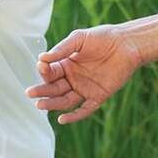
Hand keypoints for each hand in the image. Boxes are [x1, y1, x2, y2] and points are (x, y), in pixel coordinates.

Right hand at [28, 25, 142, 123]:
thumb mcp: (79, 39)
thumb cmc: (102, 37)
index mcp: (66, 65)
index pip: (50, 73)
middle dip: (42, 91)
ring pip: (65, 100)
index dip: (44, 71)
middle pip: (54, 89)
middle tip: (30, 93)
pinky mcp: (98, 96)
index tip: (41, 66)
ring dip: (52, 104)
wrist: (127, 44)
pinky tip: (62, 119)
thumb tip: (42, 58)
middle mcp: (73, 78)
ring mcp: (85, 89)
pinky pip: (84, 109)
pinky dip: (74, 116)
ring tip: (40, 105)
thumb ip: (62, 49)